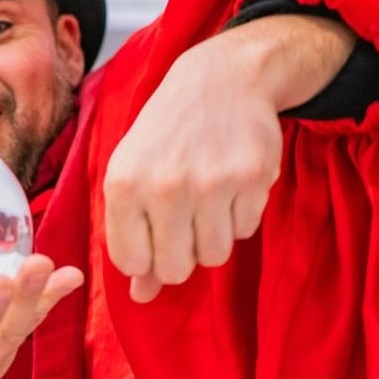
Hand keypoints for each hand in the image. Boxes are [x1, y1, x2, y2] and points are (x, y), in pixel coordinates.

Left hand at [103, 14, 353, 301]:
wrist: (219, 81)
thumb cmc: (165, 134)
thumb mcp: (132, 175)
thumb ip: (132, 236)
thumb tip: (142, 297)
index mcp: (124, 185)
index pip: (131, 261)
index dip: (143, 257)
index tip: (151, 234)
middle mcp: (166, 186)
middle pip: (175, 269)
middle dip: (179, 257)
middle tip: (182, 224)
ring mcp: (212, 183)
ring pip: (214, 256)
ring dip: (211, 238)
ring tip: (205, 203)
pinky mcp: (253, 178)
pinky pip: (244, 231)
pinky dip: (238, 217)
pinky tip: (229, 186)